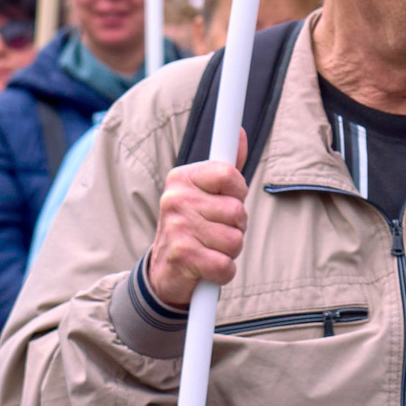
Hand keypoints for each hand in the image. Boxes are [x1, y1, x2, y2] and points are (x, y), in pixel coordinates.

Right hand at [145, 134, 250, 309]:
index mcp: (182, 178)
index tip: (226, 201)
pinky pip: (226, 265)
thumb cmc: (193, 227)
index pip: (229, 174)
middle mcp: (175, 200)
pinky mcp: (182, 257)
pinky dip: (223, 272)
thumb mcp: (206, 194)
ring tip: (209, 248)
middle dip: (236, 227)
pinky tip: (207, 267)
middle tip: (215, 231)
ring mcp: (176, 228)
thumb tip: (242, 134)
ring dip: (230, 251)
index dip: (237, 192)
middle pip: (237, 211)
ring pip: (235, 240)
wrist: (163, 271)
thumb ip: (226, 168)